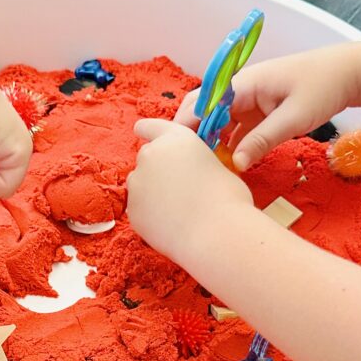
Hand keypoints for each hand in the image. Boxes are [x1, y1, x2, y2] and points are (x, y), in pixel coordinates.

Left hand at [127, 119, 252, 262]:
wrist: (217, 234)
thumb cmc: (228, 200)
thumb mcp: (216, 166)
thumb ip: (193, 163)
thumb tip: (188, 173)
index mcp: (176, 138)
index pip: (150, 126)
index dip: (147, 131)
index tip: (141, 133)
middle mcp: (151, 155)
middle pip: (146, 158)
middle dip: (156, 169)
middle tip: (178, 188)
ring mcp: (137, 182)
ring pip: (140, 185)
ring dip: (152, 192)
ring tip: (177, 210)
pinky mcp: (132, 209)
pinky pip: (139, 209)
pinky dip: (149, 215)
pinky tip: (170, 224)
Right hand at [174, 42, 360, 169]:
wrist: (350, 74)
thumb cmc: (324, 87)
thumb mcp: (294, 118)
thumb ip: (263, 140)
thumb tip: (235, 164)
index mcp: (244, 84)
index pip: (203, 104)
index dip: (186, 127)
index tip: (178, 152)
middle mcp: (241, 90)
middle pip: (204, 112)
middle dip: (192, 136)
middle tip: (186, 164)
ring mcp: (249, 101)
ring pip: (218, 123)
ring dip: (211, 144)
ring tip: (204, 170)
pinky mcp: (259, 112)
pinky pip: (235, 130)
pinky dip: (229, 145)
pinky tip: (228, 166)